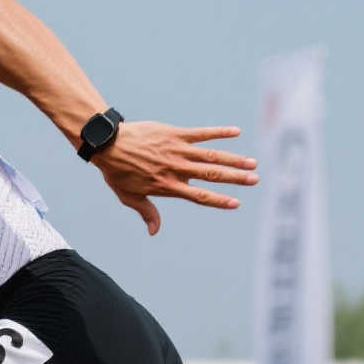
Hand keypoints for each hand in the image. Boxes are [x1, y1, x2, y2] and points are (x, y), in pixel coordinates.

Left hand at [88, 122, 258, 234]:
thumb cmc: (118, 172)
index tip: (236, 203)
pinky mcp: (175, 134)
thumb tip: (154, 232)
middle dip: (235, 178)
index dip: (218, 200)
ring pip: (211, 155)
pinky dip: (218, 132)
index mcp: (169, 186)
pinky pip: (201, 133)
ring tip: (252, 162)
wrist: (109, 144)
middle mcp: (177, 169)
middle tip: (255, 179)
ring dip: (233, 159)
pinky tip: (236, 131)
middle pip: (212, 175)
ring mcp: (178, 150)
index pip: (199, 196)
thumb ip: (147, 213)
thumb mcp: (130, 197)